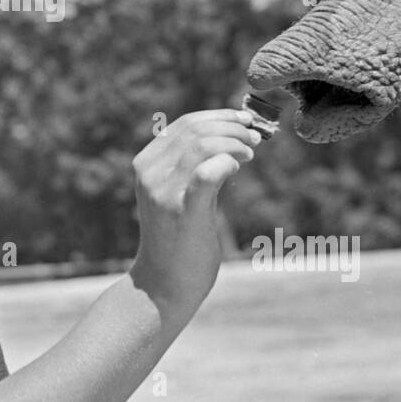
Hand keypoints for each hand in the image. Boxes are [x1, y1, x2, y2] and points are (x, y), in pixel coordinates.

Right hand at [130, 108, 261, 311]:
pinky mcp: (183, 212)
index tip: (244, 120)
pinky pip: (207, 174)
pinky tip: (238, 167)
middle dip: (232, 128)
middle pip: (195, 130)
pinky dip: (227, 161)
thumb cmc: (178, 239)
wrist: (163, 284)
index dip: (219, 117)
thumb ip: (191, 167)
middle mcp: (150, 174)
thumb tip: (229, 138)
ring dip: (234, 143)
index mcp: (146, 164)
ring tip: (250, 154)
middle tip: (254, 138)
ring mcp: (164, 192)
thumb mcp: (174, 194)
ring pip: (203, 145)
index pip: (184, 124)